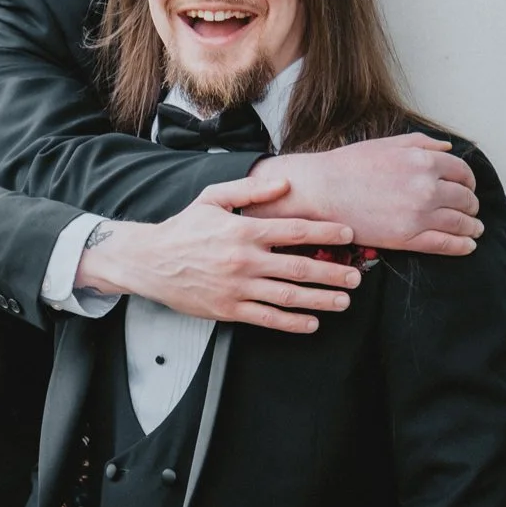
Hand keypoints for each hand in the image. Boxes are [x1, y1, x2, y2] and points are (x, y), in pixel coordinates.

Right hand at [75, 175, 358, 331]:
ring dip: (320, 299)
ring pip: (288, 296)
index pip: (294, 230)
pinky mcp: (229, 309)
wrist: (149, 261)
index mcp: (243, 230)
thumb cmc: (183, 228)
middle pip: (299, 267)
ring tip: (343, 300)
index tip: (348, 235)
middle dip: (333, 272)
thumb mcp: (213, 199)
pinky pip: (267, 318)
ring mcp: (237, 287)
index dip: (326, 232)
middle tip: (356, 276)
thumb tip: (285, 184)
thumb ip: (250, 190)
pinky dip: (292, 322)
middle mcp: (244, 260)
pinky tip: (312, 322)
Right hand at [248, 133, 481, 254]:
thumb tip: (448, 147)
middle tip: (470, 209)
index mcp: (423, 160)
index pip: (463, 172)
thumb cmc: (348, 165)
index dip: (469, 181)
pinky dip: (462, 246)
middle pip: (466, 198)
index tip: (468, 187)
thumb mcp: (387, 144)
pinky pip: (446, 244)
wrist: (321, 191)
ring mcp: (419, 214)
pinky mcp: (408, 238)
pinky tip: (467, 246)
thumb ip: (421, 143)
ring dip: (472, 226)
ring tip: (474, 229)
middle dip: (471, 204)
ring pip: (460, 223)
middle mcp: (426, 187)